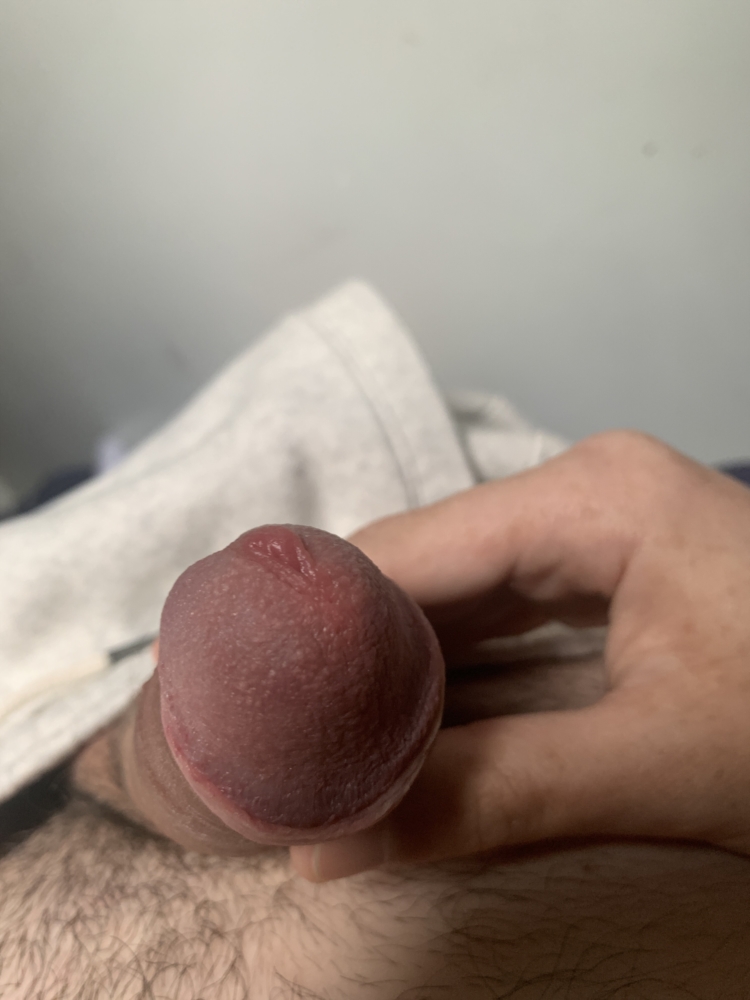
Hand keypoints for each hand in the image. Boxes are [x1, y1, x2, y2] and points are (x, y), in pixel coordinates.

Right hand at [291, 431, 749, 880]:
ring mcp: (594, 529)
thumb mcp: (665, 764)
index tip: (255, 714)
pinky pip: (499, 615)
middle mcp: (579, 493)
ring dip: (394, 674)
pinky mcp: (607, 570)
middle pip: (421, 568)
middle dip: (350, 662)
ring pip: (454, 594)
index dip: (321, 635)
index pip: (407, 552)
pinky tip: (407, 729)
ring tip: (325, 747)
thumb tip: (335, 848)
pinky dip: (449, 675)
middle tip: (282, 748)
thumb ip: (496, 798)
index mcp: (590, 499)